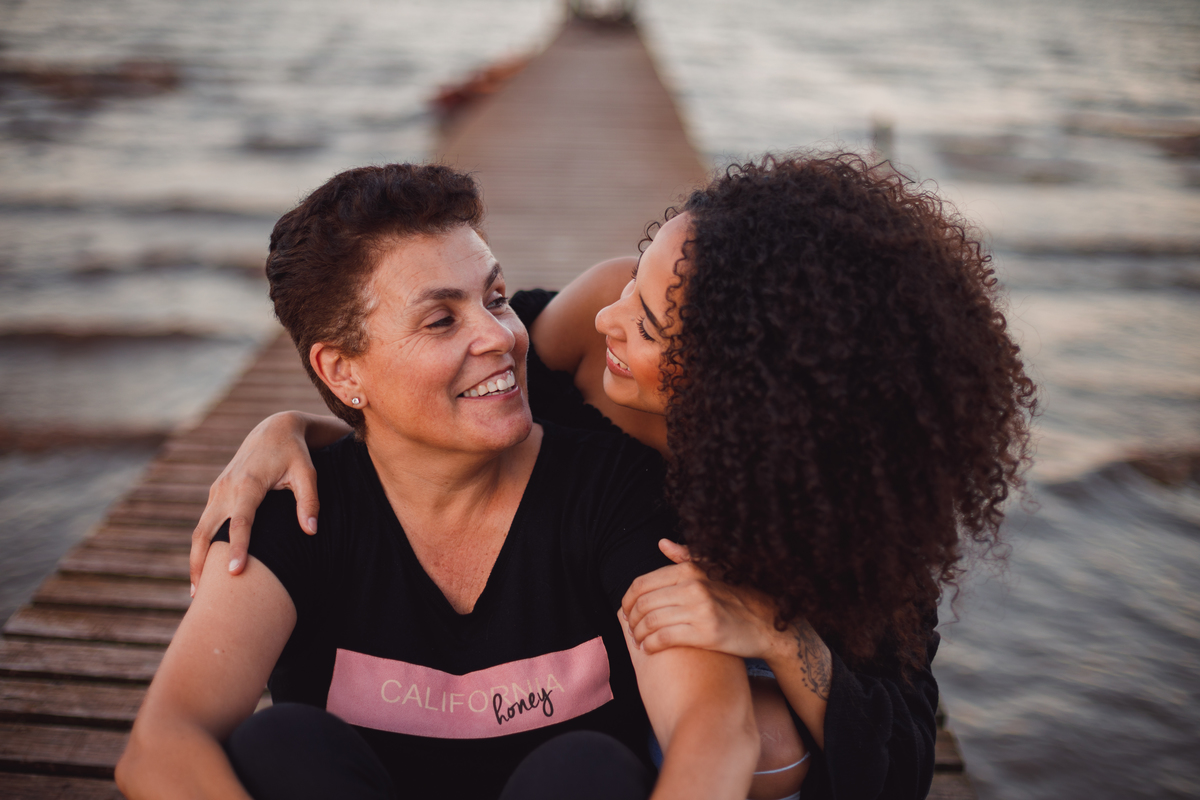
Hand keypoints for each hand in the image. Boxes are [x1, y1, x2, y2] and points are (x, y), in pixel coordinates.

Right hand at [188, 412, 319, 594]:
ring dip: (197, 560)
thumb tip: (311, 532)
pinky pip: (204, 524)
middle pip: (206, 531)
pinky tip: (204, 570)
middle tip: (201, 597)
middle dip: (202, 563)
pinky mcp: (216, 494)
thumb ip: (309, 502)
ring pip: (200, 530)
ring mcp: (217, 491)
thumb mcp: (307, 473)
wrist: (273, 430)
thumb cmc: (295, 453)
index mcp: (248, 483)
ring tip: (197, 593)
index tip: (234, 573)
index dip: (236, 547)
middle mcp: (226, 488)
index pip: (240, 521)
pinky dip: (201, 548)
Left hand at [621, 540, 785, 658]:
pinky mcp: (706, 634)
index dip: (627, 600)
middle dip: (630, 619)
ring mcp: (701, 610)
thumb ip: (685, 557)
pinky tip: (649, 650)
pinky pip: (664, 638)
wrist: (768, 625)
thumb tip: (662, 543)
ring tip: (638, 641)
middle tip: (630, 629)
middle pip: (643, 603)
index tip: (626, 612)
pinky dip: (650, 645)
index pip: (642, 584)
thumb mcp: (713, 572)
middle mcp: (694, 587)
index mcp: (691, 571)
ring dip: (638, 634)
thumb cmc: (736, 599)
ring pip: (650, 621)